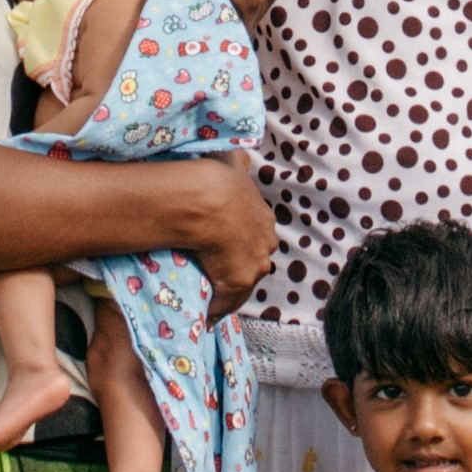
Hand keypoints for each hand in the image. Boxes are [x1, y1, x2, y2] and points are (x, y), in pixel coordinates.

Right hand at [162, 159, 278, 310]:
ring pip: (242, 282)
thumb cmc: (218, 178)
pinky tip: (205, 315)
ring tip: (210, 296)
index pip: (256, 236)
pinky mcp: (239, 282)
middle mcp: (266, 243)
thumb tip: (242, 157)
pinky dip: (215, 308)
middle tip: (217, 270)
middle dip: (238, 265)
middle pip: (254, 260)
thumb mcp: (233, 163)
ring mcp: (255, 264)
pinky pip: (226, 302)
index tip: (227, 246)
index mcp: (264, 219)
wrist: (210, 199)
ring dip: (227, 288)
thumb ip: (239, 163)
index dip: (241, 241)